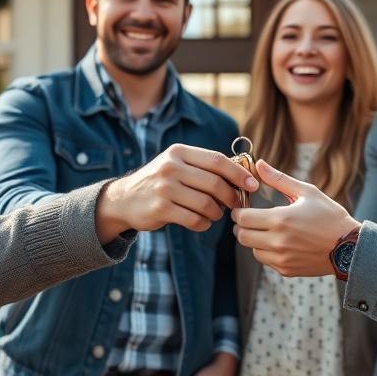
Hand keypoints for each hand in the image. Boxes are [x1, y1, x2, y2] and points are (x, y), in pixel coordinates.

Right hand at [95, 144, 258, 241]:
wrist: (124, 199)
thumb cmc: (160, 182)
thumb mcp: (177, 164)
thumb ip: (204, 166)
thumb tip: (243, 173)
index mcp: (179, 152)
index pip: (217, 160)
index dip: (239, 173)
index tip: (253, 185)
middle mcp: (171, 167)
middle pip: (214, 183)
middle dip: (231, 196)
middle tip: (236, 205)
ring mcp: (164, 188)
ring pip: (206, 203)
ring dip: (217, 212)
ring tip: (215, 214)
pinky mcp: (160, 209)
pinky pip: (194, 219)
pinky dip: (204, 224)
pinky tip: (202, 222)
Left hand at [232, 159, 359, 276]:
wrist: (349, 247)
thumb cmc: (330, 216)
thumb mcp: (307, 192)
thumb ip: (279, 179)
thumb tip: (258, 164)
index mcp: (280, 219)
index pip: (243, 218)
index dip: (239, 212)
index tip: (244, 208)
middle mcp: (278, 241)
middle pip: (242, 236)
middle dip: (242, 226)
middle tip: (251, 219)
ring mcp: (281, 258)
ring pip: (252, 250)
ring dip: (254, 240)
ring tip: (268, 231)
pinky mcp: (286, 270)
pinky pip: (265, 261)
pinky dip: (267, 252)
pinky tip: (280, 243)